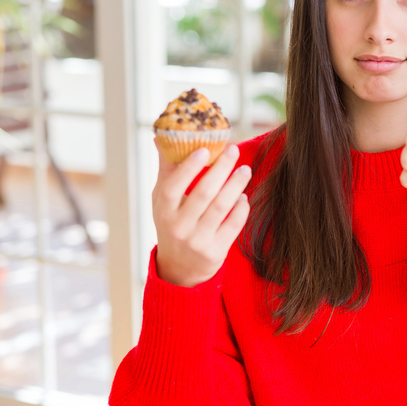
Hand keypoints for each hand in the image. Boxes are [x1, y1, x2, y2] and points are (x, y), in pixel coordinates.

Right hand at [153, 142, 251, 287]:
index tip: (206, 148)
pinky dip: (241, 208)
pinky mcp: (216, 251)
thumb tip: (162, 137)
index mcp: (163, 211)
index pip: (173, 186)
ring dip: (236, 185)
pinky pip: (233, 224)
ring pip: (222, 207)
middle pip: (204, 193)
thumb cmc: (172, 224)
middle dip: (222, 169)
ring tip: (245, 170)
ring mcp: (198, 241)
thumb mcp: (162, 201)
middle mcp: (179, 227)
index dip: (189, 167)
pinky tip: (243, 196)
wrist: (179, 268)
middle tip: (234, 151)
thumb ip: (166, 170)